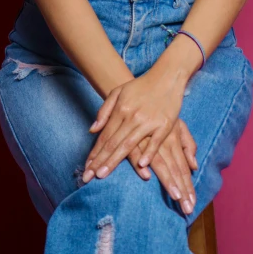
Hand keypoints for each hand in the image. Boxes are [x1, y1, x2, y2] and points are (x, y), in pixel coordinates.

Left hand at [82, 67, 192, 186]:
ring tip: (103, 175)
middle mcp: (132, 116)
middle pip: (113, 143)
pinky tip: (142, 165)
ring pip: (129, 145)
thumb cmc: (141, 86)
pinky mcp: (165, 125)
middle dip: (100, 161)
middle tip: (88, 177)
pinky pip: (155, 142)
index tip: (86, 167)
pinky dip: (148, 153)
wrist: (166, 77)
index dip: (95, 152)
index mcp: (121, 109)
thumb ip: (104, 111)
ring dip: (114, 161)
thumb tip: (92, 130)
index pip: (105, 136)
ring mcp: (149, 121)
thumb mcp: (118, 92)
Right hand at [128, 118, 197, 214]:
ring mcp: (148, 140)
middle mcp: (164, 143)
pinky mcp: (132, 138)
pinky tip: (146, 175)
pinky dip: (141, 163)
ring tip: (176, 199)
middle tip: (188, 211)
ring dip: (168, 182)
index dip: (188, 187)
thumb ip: (188, 144)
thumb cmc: (159, 111)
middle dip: (182, 191)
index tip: (192, 206)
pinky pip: (136, 153)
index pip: (183, 168)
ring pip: (160, 165)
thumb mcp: (177, 125)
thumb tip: (195, 166)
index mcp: (174, 141)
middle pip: (176, 170)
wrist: (138, 93)